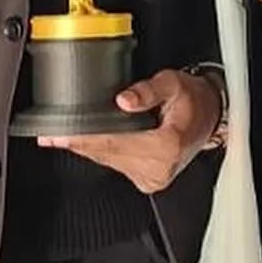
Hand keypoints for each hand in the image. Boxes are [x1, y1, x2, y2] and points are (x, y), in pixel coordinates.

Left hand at [39, 69, 220, 193]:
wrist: (211, 115)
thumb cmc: (194, 100)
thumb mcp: (173, 83)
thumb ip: (148, 90)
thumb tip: (124, 100)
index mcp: (166, 146)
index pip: (114, 142)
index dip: (84, 138)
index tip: (59, 135)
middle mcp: (158, 168)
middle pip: (107, 154)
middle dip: (79, 143)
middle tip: (50, 136)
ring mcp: (153, 178)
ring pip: (110, 161)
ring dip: (88, 148)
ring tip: (64, 137)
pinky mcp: (149, 180)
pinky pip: (117, 164)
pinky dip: (102, 152)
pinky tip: (88, 142)